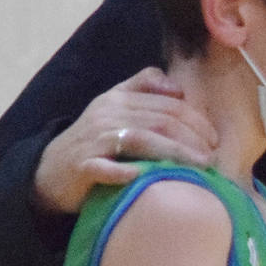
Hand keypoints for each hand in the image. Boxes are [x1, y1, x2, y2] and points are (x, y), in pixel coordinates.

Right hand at [33, 67, 217, 213]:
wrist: (51, 170)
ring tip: (199, 167)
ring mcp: (93, 140)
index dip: (197, 121)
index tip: (215, 140)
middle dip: (193, 138)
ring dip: (174, 153)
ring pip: (140, 140)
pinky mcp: (81, 166)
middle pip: (161, 120)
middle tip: (212, 157)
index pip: (169, 105)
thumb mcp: (117, 107)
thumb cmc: (96, 140)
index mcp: (120, 98)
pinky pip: (104, 168)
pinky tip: (144, 177)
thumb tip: (179, 89)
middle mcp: (107, 114)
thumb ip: (145, 88)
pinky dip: (125, 172)